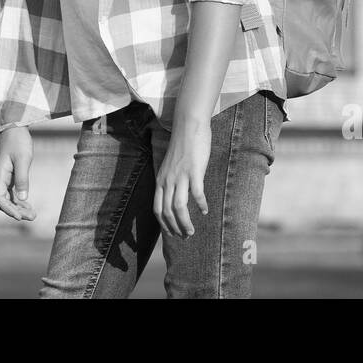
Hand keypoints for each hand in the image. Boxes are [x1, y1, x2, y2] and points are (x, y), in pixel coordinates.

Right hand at [0, 126, 36, 220]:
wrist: (14, 127)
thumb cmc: (18, 141)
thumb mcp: (22, 159)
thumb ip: (22, 179)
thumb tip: (22, 199)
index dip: (9, 210)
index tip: (20, 217)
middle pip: (4, 201)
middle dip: (17, 211)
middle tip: (33, 217)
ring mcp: (3, 177)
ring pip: (9, 198)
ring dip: (19, 207)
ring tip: (33, 215)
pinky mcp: (9, 175)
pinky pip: (12, 191)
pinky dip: (19, 199)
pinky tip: (28, 206)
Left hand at [154, 118, 210, 237]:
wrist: (188, 126)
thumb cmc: (182, 146)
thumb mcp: (170, 166)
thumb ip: (171, 180)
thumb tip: (176, 195)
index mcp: (161, 180)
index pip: (157, 208)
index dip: (164, 224)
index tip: (172, 233)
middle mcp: (168, 180)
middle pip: (167, 211)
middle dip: (175, 228)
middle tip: (185, 236)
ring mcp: (180, 176)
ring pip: (179, 207)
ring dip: (185, 222)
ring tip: (192, 231)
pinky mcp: (194, 171)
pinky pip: (196, 193)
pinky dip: (200, 205)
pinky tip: (205, 210)